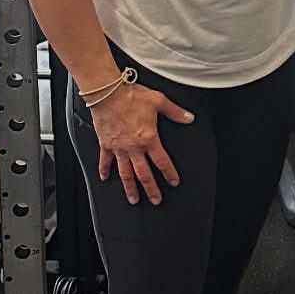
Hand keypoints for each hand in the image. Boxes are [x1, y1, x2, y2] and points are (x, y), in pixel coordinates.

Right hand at [86, 81, 194, 205]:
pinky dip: (104, 170)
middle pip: (143, 174)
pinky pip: (105, 160)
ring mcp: (118, 147)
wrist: (107, 93)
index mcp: (149, 139)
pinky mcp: (106, 144)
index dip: (169, 173)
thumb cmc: (132, 96)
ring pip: (125, 173)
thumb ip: (175, 112)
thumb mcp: (159, 101)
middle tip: (156, 200)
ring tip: (133, 200)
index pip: (162, 161)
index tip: (174, 182)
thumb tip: (190, 117)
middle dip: (151, 189)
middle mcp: (133, 147)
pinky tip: (105, 179)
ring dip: (129, 188)